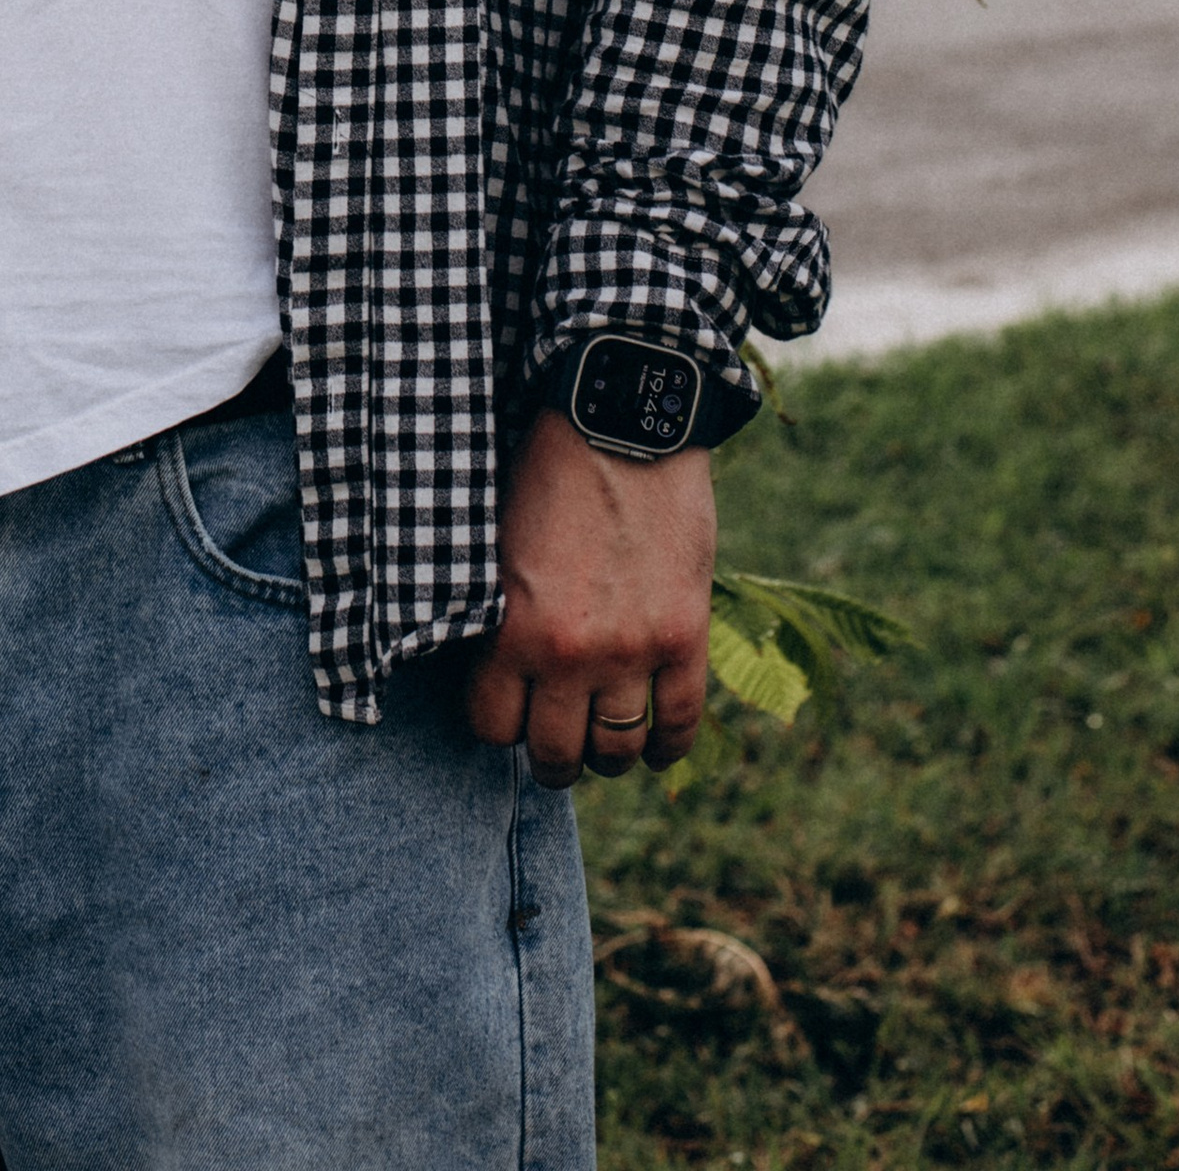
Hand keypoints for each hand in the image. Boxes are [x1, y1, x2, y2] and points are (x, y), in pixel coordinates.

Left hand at [466, 416, 713, 788]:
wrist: (623, 419)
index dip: (501, 725)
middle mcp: (570, 654)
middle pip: (557, 754)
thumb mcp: (496, 543)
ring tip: (604, 745)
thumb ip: (498, 612)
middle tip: (556, 746)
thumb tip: (494, 667)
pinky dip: (667, 747)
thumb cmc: (548, 470)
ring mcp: (632, 649)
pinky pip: (680, 724)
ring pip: (617, 750)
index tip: (510, 714)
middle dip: (552, 758)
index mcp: (512, 628)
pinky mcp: (684, 636)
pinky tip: (655, 746)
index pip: (494, 727)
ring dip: (608, 757)